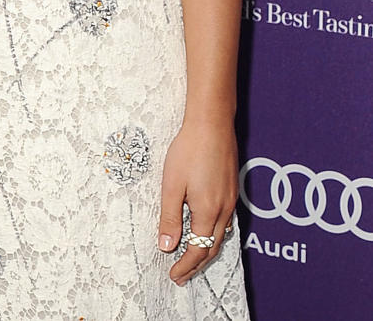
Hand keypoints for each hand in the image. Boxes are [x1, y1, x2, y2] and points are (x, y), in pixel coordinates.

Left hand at [157, 118, 238, 284]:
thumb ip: (170, 217)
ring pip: (220, 235)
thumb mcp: (172, 184)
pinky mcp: (232, 190)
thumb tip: (167, 246)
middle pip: (212, 247)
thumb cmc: (189, 150)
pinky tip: (205, 229)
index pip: (198, 250)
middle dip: (196, 264)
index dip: (186, 266)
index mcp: (207, 211)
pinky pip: (225, 221)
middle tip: (181, 274)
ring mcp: (231, 200)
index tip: (174, 276)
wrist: (212, 124)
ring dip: (206, 249)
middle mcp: (223, 210)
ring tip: (191, 257)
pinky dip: (213, 233)